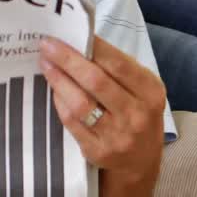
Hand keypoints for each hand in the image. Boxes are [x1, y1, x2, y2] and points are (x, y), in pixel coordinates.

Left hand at [39, 36, 164, 182]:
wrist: (140, 162)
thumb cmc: (138, 115)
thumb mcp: (142, 91)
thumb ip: (119, 70)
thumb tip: (83, 44)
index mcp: (150, 93)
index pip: (119, 64)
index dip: (93, 47)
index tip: (71, 33)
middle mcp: (136, 115)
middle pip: (96, 81)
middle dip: (68, 60)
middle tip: (48, 45)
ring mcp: (117, 136)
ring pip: (80, 103)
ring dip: (59, 80)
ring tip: (45, 64)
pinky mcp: (97, 151)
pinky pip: (72, 122)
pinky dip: (60, 102)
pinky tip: (53, 89)